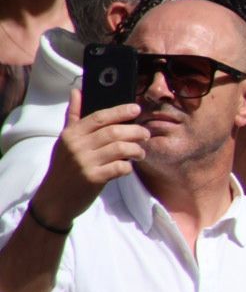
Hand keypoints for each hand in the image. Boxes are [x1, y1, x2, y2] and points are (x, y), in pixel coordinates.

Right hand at [31, 91, 147, 231]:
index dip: (120, 111)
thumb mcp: (64, 141)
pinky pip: (120, 167)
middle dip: (135, 131)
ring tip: (140, 152)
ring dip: (136, 149)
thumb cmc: (63, 168)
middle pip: (114, 132)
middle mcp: (77, 146)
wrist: (54, 200)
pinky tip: (128, 167)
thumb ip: (73, 116)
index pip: (99, 117)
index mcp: (71, 134)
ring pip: (120, 148)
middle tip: (145, 134)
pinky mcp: (93, 179)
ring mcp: (85, 163)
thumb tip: (77, 91)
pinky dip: (128, 166)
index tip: (136, 109)